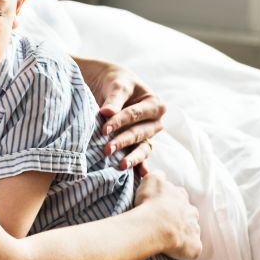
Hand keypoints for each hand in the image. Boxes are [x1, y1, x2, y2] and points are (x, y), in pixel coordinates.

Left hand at [75, 57, 165, 175]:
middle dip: (123, 141)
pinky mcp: (139, 146)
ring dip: (132, 157)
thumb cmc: (116, 82)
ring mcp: (148, 136)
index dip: (120, 121)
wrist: (109, 85)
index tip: (104, 128)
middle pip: (139, 133)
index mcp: (154, 104)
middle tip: (107, 149)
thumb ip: (114, 99)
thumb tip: (107, 112)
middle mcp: (155, 122)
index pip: (136, 114)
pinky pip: (141, 157)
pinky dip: (140, 166)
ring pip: (142, 148)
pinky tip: (140, 177)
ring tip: (121, 165)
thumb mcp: (117, 85)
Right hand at [133, 171, 200, 259]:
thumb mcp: (152, 180)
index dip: (171, 201)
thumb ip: (158, 175)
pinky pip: (193, 248)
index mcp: (181, 196)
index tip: (163, 206)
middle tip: (166, 223)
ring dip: (184, 233)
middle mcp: (191, 211)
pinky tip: (176, 251)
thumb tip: (161, 176)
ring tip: (170, 238)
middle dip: (182, 217)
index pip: (179, 196)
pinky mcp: (194, 246)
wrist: (154, 225)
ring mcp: (194, 229)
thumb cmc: (151, 203)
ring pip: (192, 230)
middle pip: (189, 213)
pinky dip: (187, 249)